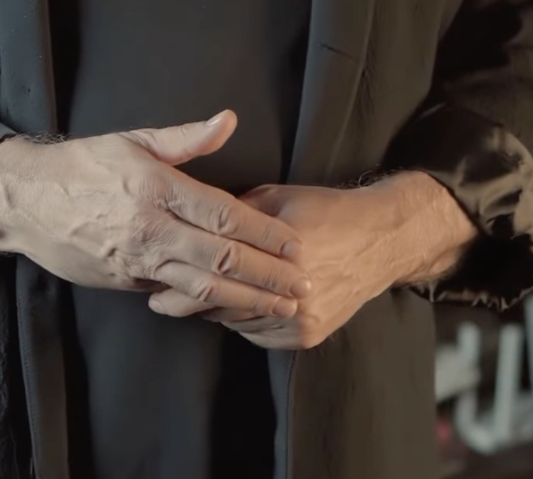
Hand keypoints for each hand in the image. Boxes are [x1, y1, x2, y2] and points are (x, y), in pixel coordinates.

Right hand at [0, 110, 310, 315]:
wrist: (27, 200)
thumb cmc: (84, 164)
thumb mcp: (133, 139)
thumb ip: (185, 137)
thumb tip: (228, 120)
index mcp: (156, 187)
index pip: (222, 215)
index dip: (263, 232)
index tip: (294, 243)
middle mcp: (150, 228)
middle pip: (220, 258)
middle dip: (266, 275)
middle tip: (301, 285)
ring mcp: (137, 260)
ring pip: (201, 288)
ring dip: (245, 299)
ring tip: (279, 307)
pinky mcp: (125, 281)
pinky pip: (173, 297)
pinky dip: (207, 306)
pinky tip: (233, 311)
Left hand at [147, 182, 400, 349]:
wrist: (378, 241)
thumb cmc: (322, 210)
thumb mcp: (274, 198)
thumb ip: (233, 214)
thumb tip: (192, 220)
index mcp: (277, 250)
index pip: (215, 273)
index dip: (181, 277)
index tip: (155, 278)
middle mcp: (288, 290)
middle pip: (221, 304)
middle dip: (188, 298)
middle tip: (158, 297)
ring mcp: (299, 317)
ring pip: (236, 322)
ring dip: (213, 312)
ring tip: (186, 301)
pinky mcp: (306, 336)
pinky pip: (256, 334)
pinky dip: (239, 322)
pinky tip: (227, 309)